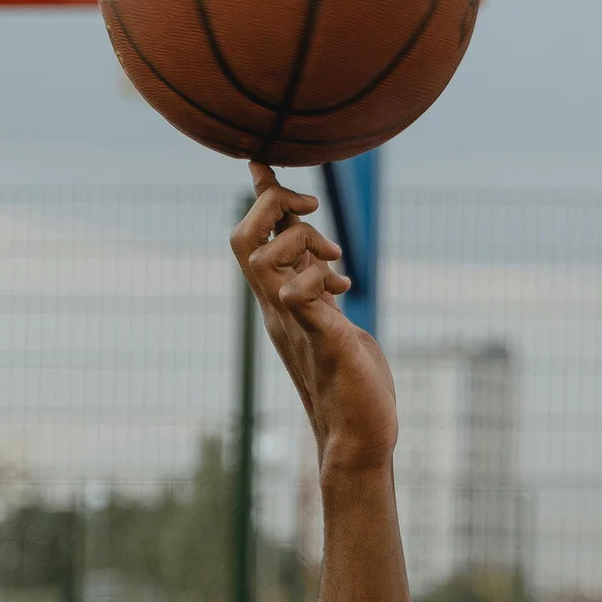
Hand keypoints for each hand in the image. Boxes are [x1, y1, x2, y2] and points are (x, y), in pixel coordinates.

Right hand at [230, 162, 397, 478]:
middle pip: (242, 240)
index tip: (263, 163)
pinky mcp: (321, 341)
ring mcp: (294, 326)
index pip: (255, 241)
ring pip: (261, 261)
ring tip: (337, 259)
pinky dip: (315, 278)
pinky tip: (342, 287)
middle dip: (271, 206)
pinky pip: (297, 295)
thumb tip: (326, 268)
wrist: (360, 438)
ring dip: (297, 240)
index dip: (259, 199)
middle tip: (314, 209)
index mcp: (282, 302)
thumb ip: (324, 295)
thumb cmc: (355, 385)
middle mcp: (278, 310)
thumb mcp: (336, 324)